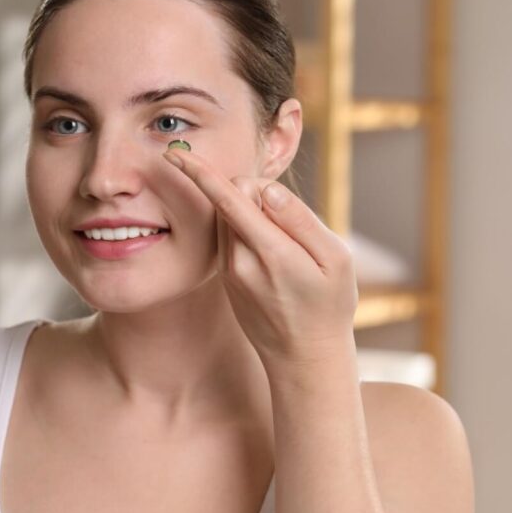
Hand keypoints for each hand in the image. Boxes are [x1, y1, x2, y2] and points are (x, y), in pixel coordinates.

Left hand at [163, 148, 358, 367]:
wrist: (304, 359)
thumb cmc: (329, 306)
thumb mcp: (336, 260)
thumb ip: (301, 220)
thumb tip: (267, 190)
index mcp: (270, 252)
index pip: (228, 200)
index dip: (200, 173)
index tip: (175, 154)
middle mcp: (240, 261)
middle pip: (229, 200)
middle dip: (252, 191)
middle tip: (289, 220)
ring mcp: (229, 271)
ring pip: (227, 218)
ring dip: (248, 213)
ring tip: (285, 245)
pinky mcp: (226, 278)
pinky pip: (229, 238)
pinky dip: (246, 232)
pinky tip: (274, 257)